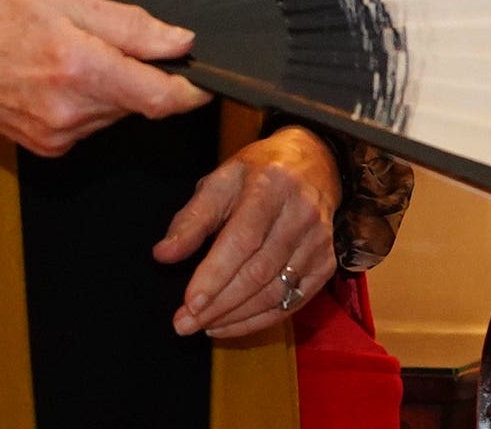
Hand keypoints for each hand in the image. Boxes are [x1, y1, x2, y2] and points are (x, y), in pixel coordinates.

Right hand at [0, 0, 209, 154]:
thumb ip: (126, 23)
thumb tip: (179, 42)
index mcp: (79, 65)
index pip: (162, 97)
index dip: (192, 89)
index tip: (203, 75)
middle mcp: (73, 109)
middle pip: (141, 102)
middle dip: (143, 74)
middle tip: (111, 40)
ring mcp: (59, 134)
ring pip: (117, 112)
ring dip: (114, 86)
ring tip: (72, 53)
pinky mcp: (49, 148)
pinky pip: (91, 123)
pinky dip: (89, 100)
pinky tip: (55, 77)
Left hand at [156, 127, 341, 338]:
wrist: (315, 164)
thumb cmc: (258, 173)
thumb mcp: (221, 181)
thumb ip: (192, 218)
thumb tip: (163, 255)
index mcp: (270, 187)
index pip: (242, 240)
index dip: (215, 275)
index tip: (188, 303)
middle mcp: (300, 215)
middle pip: (258, 272)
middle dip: (219, 304)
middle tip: (185, 324)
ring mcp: (318, 242)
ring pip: (275, 292)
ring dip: (236, 316)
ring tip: (203, 326)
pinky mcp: (326, 263)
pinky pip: (293, 302)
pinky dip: (260, 320)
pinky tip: (232, 325)